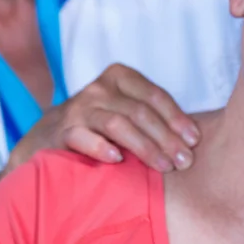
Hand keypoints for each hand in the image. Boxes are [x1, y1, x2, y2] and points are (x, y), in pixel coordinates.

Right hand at [0, 63, 200, 182]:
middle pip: (140, 112)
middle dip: (166, 138)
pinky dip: (102, 148)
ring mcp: (79, 108)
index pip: (154, 95)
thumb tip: (192, 139)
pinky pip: (84, 137)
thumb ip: (151, 116)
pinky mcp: (62, 131)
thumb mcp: (125, 110)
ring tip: (163, 166)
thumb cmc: (99, 126)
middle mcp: (99, 88)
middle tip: (184, 161)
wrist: (48, 137)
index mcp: (119, 77)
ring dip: (144, 146)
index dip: (177, 118)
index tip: (194, 140)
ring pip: (118, 124)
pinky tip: (118, 161)